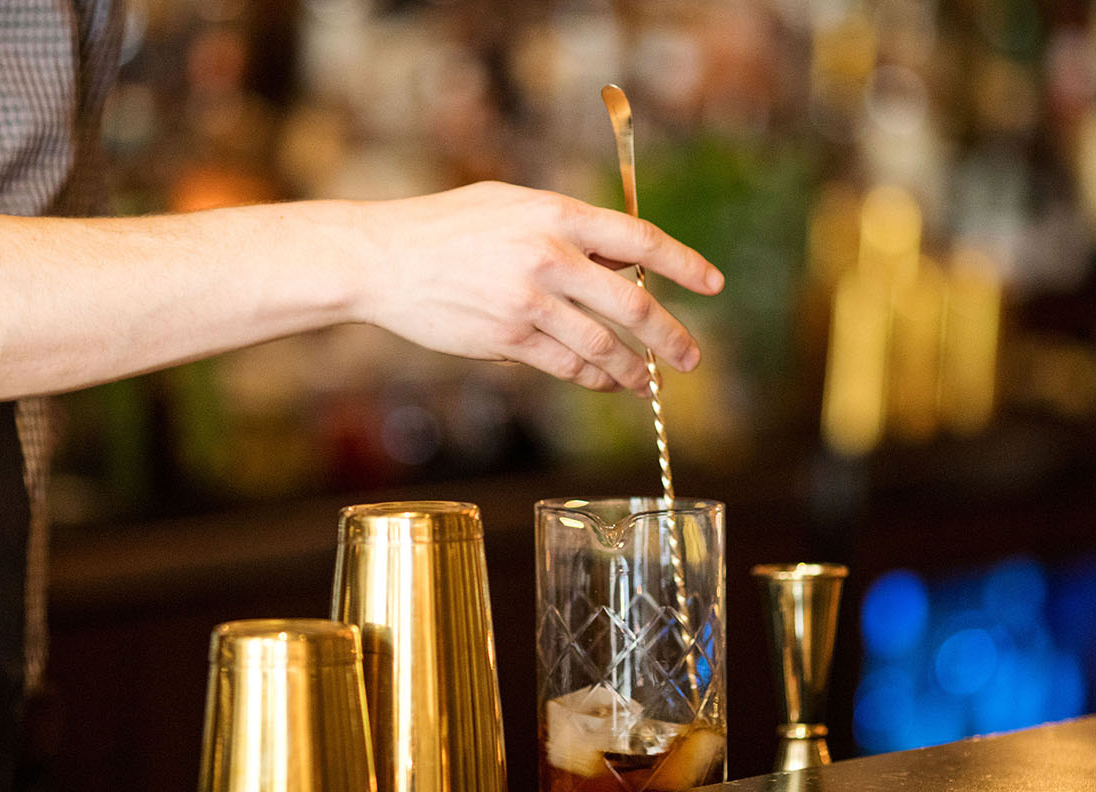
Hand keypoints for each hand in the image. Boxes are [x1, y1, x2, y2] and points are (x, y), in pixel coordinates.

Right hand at [350, 182, 723, 391]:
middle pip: (630, 304)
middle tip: (689, 357)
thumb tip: (615, 261)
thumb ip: (563, 228)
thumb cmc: (445, 227)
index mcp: (555, 214)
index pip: (638, 239)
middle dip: (669, 336)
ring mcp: (528, 301)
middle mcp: (549, 256)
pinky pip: (564, 365)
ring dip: (632, 370)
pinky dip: (592, 378)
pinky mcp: (506, 337)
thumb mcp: (510, 206)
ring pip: (601, 346)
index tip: (713, 283)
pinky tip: (606, 384)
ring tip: (649, 384)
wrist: (383, 259)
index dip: (683, 263)